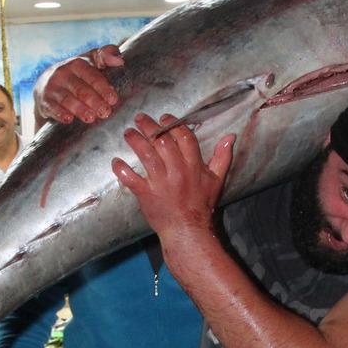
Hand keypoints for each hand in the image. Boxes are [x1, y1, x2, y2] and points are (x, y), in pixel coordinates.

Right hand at [33, 45, 123, 123]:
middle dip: (94, 101)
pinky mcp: (44, 100)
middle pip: (81, 89)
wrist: (47, 83)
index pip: (92, 76)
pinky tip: (69, 119)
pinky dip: (59, 113)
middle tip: (105, 112)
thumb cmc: (77, 74)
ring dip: (79, 109)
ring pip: (67, 99)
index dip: (103, 88)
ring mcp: (52, 86)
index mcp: (78, 63)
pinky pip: (51, 107)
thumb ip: (106, 57)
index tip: (113, 100)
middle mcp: (63, 73)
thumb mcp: (91, 61)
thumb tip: (119, 61)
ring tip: (90, 118)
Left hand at [112, 113, 234, 244]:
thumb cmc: (201, 205)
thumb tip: (230, 137)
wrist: (188, 230)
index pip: (184, 137)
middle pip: (162, 141)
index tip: (164, 118)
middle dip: (149, 126)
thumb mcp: (216, 180)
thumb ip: (222, 157)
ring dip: (135, 140)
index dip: (173, 124)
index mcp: (193, 166)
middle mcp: (177, 171)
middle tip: (140, 118)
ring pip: (146, 154)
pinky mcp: (146, 194)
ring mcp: (160, 182)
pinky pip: (131, 178)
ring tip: (128, 132)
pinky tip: (116, 161)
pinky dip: (122, 169)